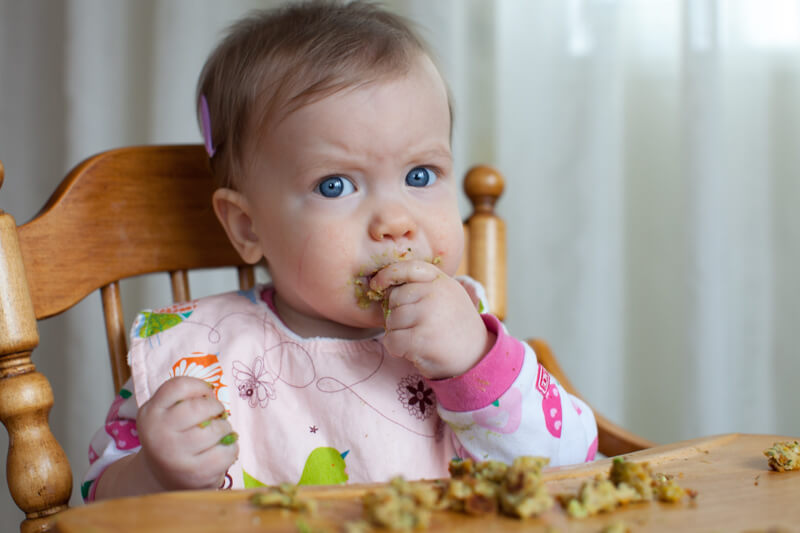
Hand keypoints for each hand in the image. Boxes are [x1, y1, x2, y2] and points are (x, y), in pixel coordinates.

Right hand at [137, 376, 237, 490]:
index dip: (199, 386)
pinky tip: (222, 449)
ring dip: (225, 428)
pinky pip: (226, 452)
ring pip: (216, 430)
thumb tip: (212, 394)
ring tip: (219, 432)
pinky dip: (231, 448)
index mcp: (150, 413)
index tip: (206, 394)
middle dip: (216, 407)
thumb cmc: (173, 437)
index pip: (179, 386)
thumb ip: (185, 399)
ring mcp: (176, 456)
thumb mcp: (166, 414)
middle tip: (217, 414)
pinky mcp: (195, 473)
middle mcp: (159, 434)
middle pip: (200, 407)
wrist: (162, 478)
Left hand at [370, 260, 495, 378]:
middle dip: (397, 315)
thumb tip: (386, 287)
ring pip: (391, 320)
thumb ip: (423, 287)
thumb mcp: (447, 296)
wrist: (477, 356)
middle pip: (394, 299)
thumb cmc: (454, 327)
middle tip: (414, 327)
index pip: (407, 268)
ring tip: (418, 339)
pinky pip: (391, 340)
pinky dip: (396, 349)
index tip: (377, 285)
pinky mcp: (421, 338)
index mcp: (441, 281)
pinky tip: (412, 350)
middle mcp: (435, 293)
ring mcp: (428, 315)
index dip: (387, 275)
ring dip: (397, 333)